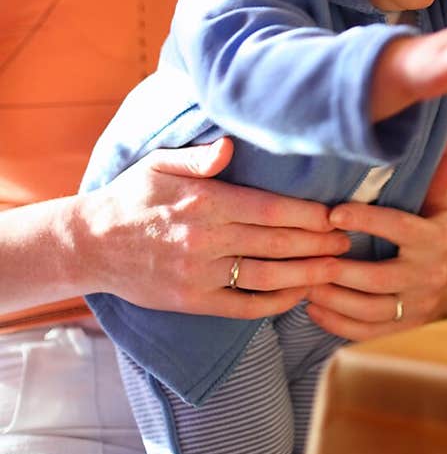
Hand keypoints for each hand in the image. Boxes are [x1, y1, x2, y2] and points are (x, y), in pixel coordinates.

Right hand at [76, 137, 349, 318]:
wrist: (91, 243)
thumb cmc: (132, 196)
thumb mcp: (159, 163)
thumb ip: (199, 157)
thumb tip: (230, 146)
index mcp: (205, 202)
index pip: (270, 209)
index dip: (308, 215)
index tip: (335, 214)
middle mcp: (206, 240)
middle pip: (277, 243)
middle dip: (318, 244)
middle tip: (348, 242)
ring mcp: (200, 274)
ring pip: (266, 277)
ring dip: (306, 275)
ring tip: (336, 270)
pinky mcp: (193, 301)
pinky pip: (243, 306)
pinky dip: (275, 303)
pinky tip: (298, 295)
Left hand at [303, 148, 446, 340]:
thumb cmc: (436, 227)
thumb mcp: (441, 202)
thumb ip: (436, 181)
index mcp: (436, 240)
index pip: (400, 228)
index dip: (366, 221)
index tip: (333, 213)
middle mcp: (429, 277)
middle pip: (379, 279)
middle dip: (340, 271)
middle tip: (308, 258)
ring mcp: (418, 307)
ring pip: (370, 311)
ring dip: (333, 299)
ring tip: (305, 282)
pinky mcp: (405, 328)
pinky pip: (368, 333)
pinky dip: (337, 324)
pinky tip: (313, 308)